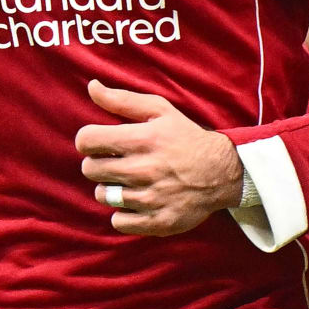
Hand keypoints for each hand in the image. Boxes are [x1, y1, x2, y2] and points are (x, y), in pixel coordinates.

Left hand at [74, 79, 241, 235]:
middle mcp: (143, 170)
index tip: (99, 142)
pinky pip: (118, 221)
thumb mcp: (159, 110)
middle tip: (115, 161)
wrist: (222, 171)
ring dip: (110, 187)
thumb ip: (122, 100)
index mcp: (142, 140)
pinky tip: (135, 201)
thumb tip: (92, 86)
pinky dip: (122, 213)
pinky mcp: (157, 222)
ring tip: (127, 181)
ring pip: (102, 195)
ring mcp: (150, 199)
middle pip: (90, 169)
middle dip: (98, 163)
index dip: (88, 140)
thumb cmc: (186, 137)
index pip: (86, 141)